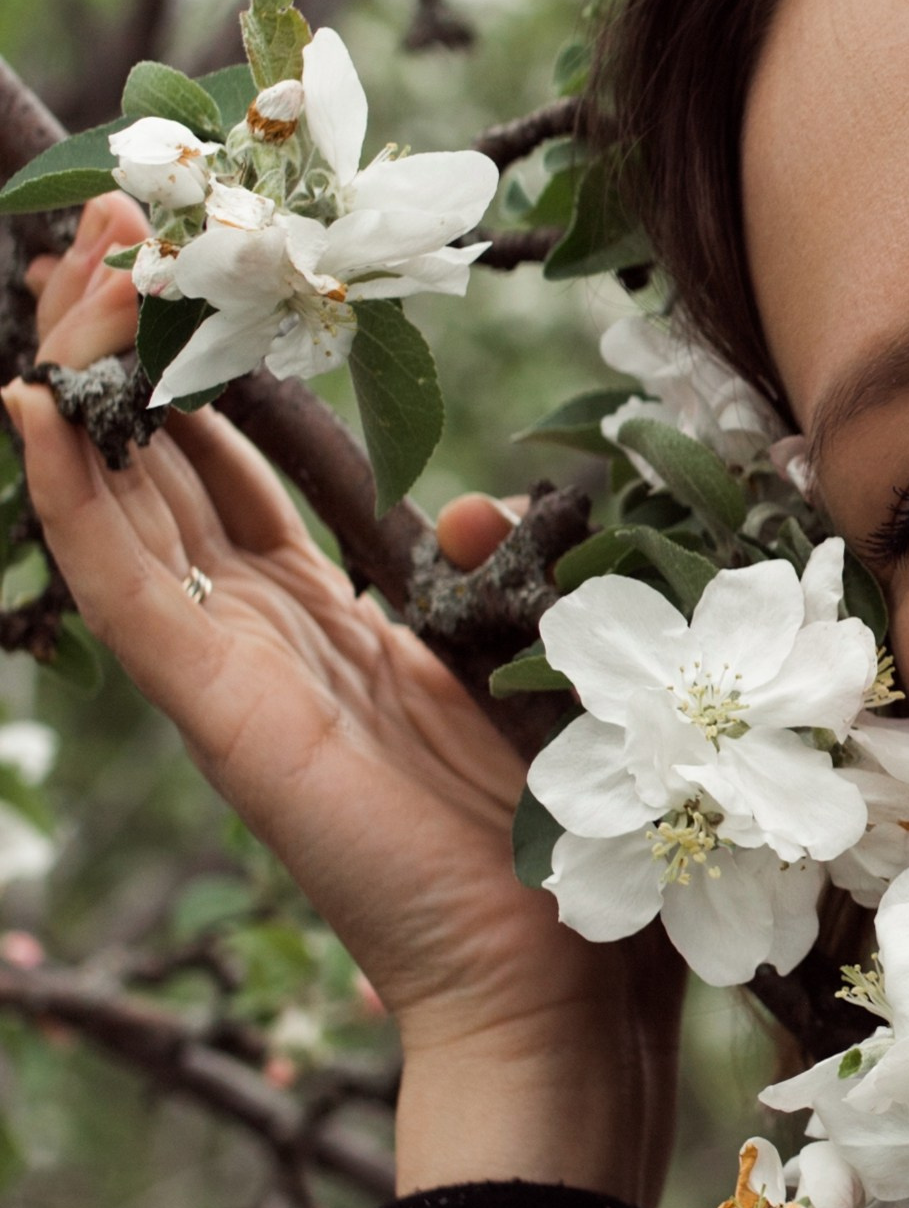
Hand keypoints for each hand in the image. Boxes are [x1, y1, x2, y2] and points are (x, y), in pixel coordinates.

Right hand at [5, 203, 679, 1205]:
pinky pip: (122, 585)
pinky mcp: (220, 712)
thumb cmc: (557, 855)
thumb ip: (484, 577)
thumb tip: (462, 501)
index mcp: (331, 636)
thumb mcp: (526, 671)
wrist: (554, 987)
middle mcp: (262, 646)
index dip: (200, 377)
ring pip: (127, 501)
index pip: (232, 482)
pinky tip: (36, 402)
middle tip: (116, 220)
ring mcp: (227, 678)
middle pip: (163, 469)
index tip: (189, 268)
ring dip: (95, 377)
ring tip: (75, 260)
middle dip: (135, 344)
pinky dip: (73, 494)